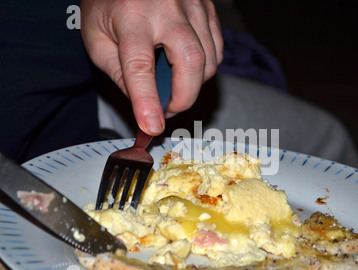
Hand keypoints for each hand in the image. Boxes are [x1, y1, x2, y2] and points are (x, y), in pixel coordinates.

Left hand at [81, 0, 222, 134]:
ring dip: (194, 85)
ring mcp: (193, 5)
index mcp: (131, 15)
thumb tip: (144, 103)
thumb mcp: (96, 36)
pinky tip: (187, 67)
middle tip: (168, 108)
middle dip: (184, 98)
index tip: (152, 126)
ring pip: (210, 59)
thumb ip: (117, 72)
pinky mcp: (207, 8)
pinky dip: (206, 68)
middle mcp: (167, 8)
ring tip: (174, 85)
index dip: (147, 101)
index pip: (140, 66)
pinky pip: (217, 49)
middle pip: (191, 63)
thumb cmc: (110, 2)